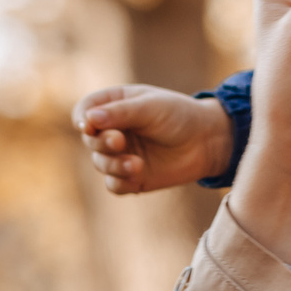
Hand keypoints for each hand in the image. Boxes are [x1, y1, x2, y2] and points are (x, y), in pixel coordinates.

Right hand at [75, 85, 233, 193]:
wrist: (207, 141)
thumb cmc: (179, 115)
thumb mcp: (149, 107)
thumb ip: (119, 113)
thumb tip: (88, 120)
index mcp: (114, 106)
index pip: (84, 112)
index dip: (82, 119)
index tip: (89, 126)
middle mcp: (114, 130)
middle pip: (90, 140)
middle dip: (101, 142)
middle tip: (119, 141)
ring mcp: (122, 155)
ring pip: (100, 164)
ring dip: (113, 164)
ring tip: (136, 164)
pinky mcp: (132, 178)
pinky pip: (114, 185)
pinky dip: (120, 181)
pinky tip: (137, 174)